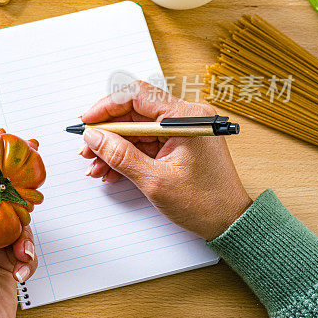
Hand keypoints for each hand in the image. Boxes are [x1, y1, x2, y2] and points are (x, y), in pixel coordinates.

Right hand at [79, 81, 251, 239]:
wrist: (229, 221)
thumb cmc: (205, 202)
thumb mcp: (155, 180)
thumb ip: (120, 155)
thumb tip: (94, 137)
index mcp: (186, 118)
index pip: (137, 95)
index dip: (106, 106)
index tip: (88, 121)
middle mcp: (185, 117)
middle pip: (133, 112)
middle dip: (107, 132)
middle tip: (88, 148)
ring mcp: (181, 129)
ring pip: (135, 128)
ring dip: (113, 146)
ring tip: (97, 165)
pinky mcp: (177, 141)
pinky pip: (143, 141)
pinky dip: (126, 154)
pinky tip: (111, 169)